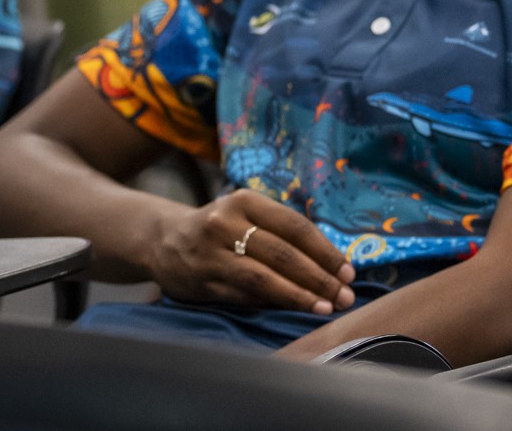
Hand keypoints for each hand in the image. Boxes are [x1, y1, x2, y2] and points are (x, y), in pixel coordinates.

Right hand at [145, 188, 356, 314]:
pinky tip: (291, 311)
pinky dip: (270, 304)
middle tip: (344, 297)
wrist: (163, 239)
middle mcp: (225, 224)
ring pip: (262, 279)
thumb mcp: (249, 215)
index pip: (296, 227)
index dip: (326, 252)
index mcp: (245, 201)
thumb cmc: (224, 228)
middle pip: (283, 255)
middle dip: (319, 279)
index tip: (348, 273)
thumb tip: (335, 265)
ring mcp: (209, 255)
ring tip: (324, 308)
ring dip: (298, 296)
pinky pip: (242, 296)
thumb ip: (285, 234)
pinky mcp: (199, 282)